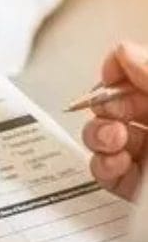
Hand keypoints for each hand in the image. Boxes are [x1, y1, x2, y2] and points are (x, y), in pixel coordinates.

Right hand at [82, 41, 147, 200]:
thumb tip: (121, 52)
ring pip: (104, 139)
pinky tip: (117, 163)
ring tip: (113, 140)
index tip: (110, 75)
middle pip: (115, 106)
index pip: (134, 75)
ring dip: (99, 136)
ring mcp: (147, 158)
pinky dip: (103, 166)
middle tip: (112, 113)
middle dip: (104, 107)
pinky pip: (106, 173)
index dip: (117, 72)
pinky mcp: (136, 189)